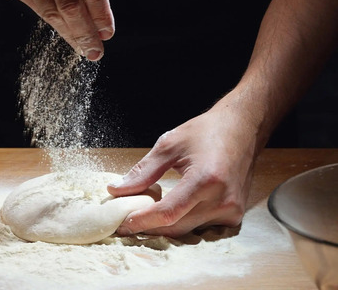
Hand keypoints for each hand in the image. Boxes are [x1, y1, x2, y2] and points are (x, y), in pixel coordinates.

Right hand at [0, 0, 113, 60]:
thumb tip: (98, 20)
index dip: (101, 15)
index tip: (107, 33)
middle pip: (70, 5)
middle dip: (85, 33)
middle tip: (96, 51)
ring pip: (51, 12)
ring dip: (69, 34)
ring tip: (82, 47)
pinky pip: (35, 7)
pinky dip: (52, 20)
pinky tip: (62, 27)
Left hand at [107, 96, 261, 237]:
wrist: (242, 129)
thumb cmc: (207, 131)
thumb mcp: (170, 145)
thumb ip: (143, 171)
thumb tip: (117, 190)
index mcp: (206, 179)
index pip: (168, 212)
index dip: (142, 220)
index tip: (122, 223)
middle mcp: (222, 200)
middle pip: (176, 227)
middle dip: (148, 227)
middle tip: (125, 222)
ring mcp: (231, 210)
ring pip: (188, 230)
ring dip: (164, 226)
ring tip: (144, 214)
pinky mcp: (234, 215)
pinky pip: (201, 227)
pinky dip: (182, 223)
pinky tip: (169, 213)